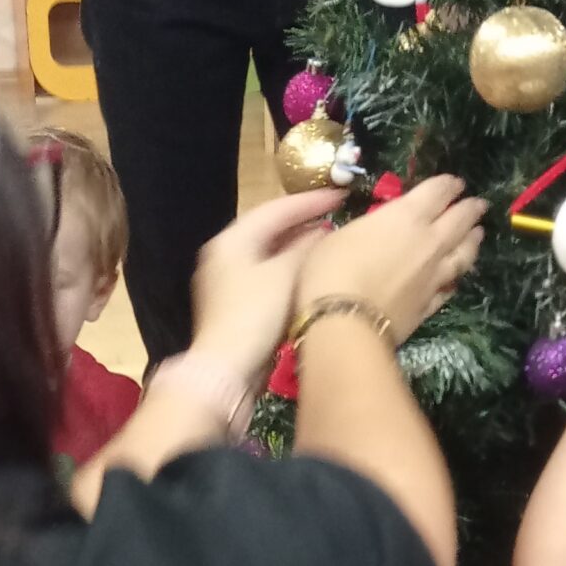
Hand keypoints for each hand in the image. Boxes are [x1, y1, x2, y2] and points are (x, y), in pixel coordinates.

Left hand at [191, 191, 344, 381]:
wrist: (227, 369)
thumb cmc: (255, 315)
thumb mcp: (284, 275)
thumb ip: (305, 247)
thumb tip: (320, 231)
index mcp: (232, 239)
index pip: (275, 209)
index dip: (310, 201)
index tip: (341, 196)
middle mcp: (225, 254)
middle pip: (268, 229)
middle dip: (302, 223)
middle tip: (335, 216)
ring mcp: (228, 280)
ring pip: (268, 253)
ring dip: (297, 246)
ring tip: (327, 241)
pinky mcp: (236, 304)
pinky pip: (267, 275)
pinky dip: (289, 268)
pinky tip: (309, 272)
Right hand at [295, 173, 485, 344]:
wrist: (344, 325)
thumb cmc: (330, 271)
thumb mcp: (339, 236)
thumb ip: (365, 229)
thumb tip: (369, 230)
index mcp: (407, 216)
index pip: (438, 192)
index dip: (449, 185)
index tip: (455, 183)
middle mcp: (430, 242)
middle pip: (460, 220)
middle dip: (470, 208)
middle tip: (478, 204)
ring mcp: (435, 276)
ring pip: (464, 254)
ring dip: (473, 242)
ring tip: (478, 234)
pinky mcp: (431, 305)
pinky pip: (450, 287)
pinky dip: (455, 279)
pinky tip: (456, 278)